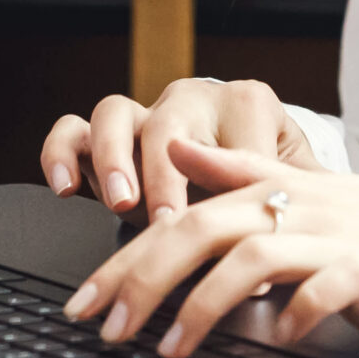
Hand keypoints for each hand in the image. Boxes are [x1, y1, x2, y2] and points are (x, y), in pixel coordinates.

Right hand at [40, 78, 321, 221]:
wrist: (249, 146)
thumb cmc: (272, 168)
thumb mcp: (295, 179)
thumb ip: (297, 206)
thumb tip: (286, 257)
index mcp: (246, 102)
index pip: (237, 145)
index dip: (240, 197)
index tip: (246, 243)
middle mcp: (191, 100)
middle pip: (171, 126)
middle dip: (167, 177)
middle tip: (169, 222)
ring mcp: (145, 113)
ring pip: (115, 114)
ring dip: (113, 159)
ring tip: (120, 202)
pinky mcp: (106, 132)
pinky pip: (73, 128)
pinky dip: (61, 152)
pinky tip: (64, 188)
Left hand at [62, 139, 358, 357]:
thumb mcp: (313, 191)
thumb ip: (243, 168)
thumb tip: (179, 145)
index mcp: (281, 186)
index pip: (184, 208)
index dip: (126, 250)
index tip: (86, 298)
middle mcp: (302, 203)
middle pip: (200, 227)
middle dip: (140, 276)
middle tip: (104, 324)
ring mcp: (339, 236)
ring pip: (249, 257)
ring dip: (200, 305)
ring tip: (170, 346)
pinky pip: (319, 292)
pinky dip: (288, 319)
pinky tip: (269, 343)